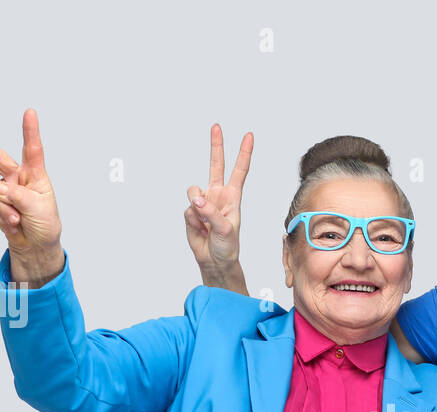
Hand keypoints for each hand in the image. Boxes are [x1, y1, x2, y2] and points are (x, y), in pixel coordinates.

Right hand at [0, 109, 62, 271]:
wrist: (35, 246)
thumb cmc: (44, 224)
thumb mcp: (38, 209)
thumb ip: (18, 196)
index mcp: (35, 176)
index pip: (32, 150)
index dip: (30, 131)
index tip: (30, 112)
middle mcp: (18, 179)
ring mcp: (5, 191)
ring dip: (5, 209)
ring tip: (18, 220)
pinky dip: (2, 218)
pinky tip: (13, 225)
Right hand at [185, 124, 252, 275]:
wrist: (214, 260)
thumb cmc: (227, 246)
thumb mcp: (226, 230)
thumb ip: (211, 212)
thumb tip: (196, 199)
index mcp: (232, 197)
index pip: (239, 171)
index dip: (244, 153)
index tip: (249, 136)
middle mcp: (217, 195)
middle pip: (216, 165)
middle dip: (216, 146)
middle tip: (216, 126)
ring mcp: (203, 202)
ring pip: (194, 191)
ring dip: (197, 205)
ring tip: (204, 222)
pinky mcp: (191, 212)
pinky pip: (188, 210)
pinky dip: (192, 220)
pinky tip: (199, 229)